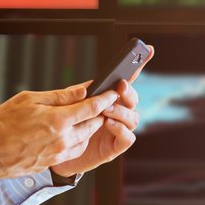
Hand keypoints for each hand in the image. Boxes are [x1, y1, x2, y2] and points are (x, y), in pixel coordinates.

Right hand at [0, 82, 120, 177]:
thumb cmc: (3, 122)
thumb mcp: (30, 100)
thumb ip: (60, 96)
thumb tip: (82, 90)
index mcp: (58, 120)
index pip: (91, 107)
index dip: (106, 98)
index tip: (112, 92)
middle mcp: (62, 139)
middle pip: (93, 125)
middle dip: (100, 113)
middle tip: (100, 104)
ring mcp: (58, 154)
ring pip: (85, 140)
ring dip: (89, 128)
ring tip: (84, 118)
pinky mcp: (52, 163)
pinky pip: (74, 152)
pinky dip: (79, 141)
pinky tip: (72, 134)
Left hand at [49, 45, 151, 180]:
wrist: (57, 155)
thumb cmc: (64, 128)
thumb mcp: (68, 108)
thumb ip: (80, 96)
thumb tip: (90, 85)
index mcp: (108, 100)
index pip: (125, 81)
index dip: (137, 66)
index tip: (147, 50)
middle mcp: (117, 114)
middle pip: (133, 99)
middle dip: (128, 91)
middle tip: (119, 87)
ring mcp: (118, 131)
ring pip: (133, 117)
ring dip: (121, 110)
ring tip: (106, 110)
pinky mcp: (114, 147)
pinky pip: (128, 137)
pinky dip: (120, 129)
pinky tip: (108, 123)